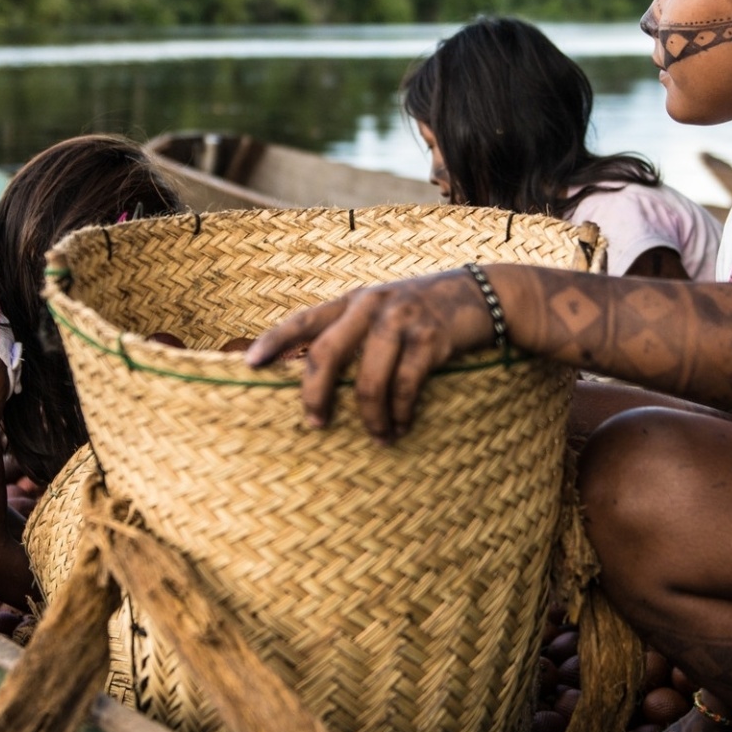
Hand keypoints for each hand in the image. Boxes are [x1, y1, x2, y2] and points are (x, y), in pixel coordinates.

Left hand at [245, 268, 498, 440]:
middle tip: (315, 425)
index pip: (304, 319)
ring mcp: (402, 320)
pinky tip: (402, 426)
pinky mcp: (431, 337)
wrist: (482, 293)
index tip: (249, 364)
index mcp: (353, 300)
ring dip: (371, 418)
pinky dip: (401, 412)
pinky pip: (406, 385)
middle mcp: (372, 305)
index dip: (275, 341)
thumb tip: (317, 376)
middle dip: (316, 395)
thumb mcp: (384, 309)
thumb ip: (353, 331)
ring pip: (368, 380)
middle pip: (326, 353)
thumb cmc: (423, 312)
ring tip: (377, 437)